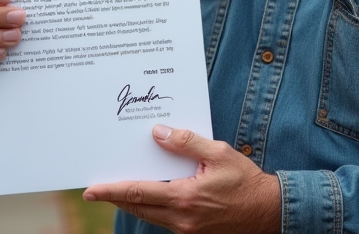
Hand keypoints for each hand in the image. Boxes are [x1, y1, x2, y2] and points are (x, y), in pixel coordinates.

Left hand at [83, 125, 280, 233]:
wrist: (268, 213)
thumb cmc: (246, 181)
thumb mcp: (219, 154)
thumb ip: (187, 143)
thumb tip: (158, 134)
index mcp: (184, 198)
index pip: (138, 193)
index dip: (111, 191)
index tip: (90, 191)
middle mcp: (180, 219)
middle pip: (138, 208)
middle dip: (116, 198)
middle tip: (96, 190)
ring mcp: (186, 230)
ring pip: (149, 216)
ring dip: (133, 203)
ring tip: (120, 190)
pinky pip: (164, 220)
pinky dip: (152, 207)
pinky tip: (151, 194)